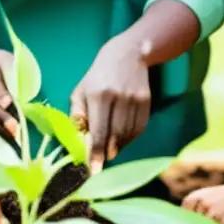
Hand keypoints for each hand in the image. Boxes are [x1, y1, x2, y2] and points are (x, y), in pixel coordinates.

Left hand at [70, 37, 150, 172]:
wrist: (128, 54)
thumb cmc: (98, 75)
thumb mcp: (81, 90)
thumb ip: (77, 114)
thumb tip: (78, 139)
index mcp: (99, 94)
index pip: (98, 130)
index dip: (96, 152)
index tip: (94, 169)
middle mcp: (118, 97)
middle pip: (115, 135)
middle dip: (107, 152)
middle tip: (101, 161)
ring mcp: (135, 99)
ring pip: (128, 134)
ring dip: (119, 146)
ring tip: (110, 149)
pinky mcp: (146, 101)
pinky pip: (139, 128)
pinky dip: (130, 138)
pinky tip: (122, 138)